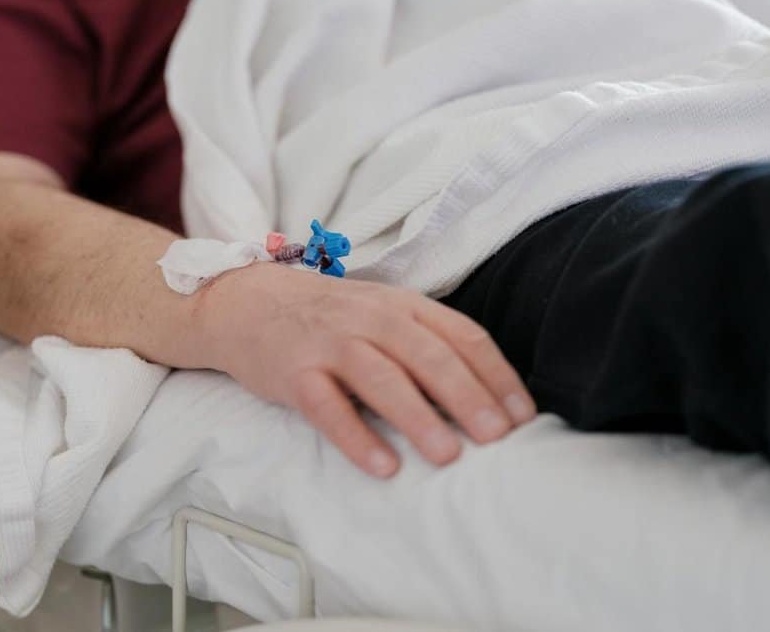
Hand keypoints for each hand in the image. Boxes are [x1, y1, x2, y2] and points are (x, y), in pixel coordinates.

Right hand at [195, 262, 536, 477]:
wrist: (246, 302)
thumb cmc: (330, 318)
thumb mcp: (384, 314)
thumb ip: (428, 343)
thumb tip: (488, 398)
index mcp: (403, 305)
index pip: (462, 336)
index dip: (495, 375)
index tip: (522, 416)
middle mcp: (371, 319)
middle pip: (427, 355)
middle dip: (466, 396)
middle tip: (497, 438)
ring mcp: (330, 344)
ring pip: (381, 378)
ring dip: (418, 417)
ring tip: (448, 456)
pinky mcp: (294, 374)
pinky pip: (327, 408)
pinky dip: (356, 437)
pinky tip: (383, 466)